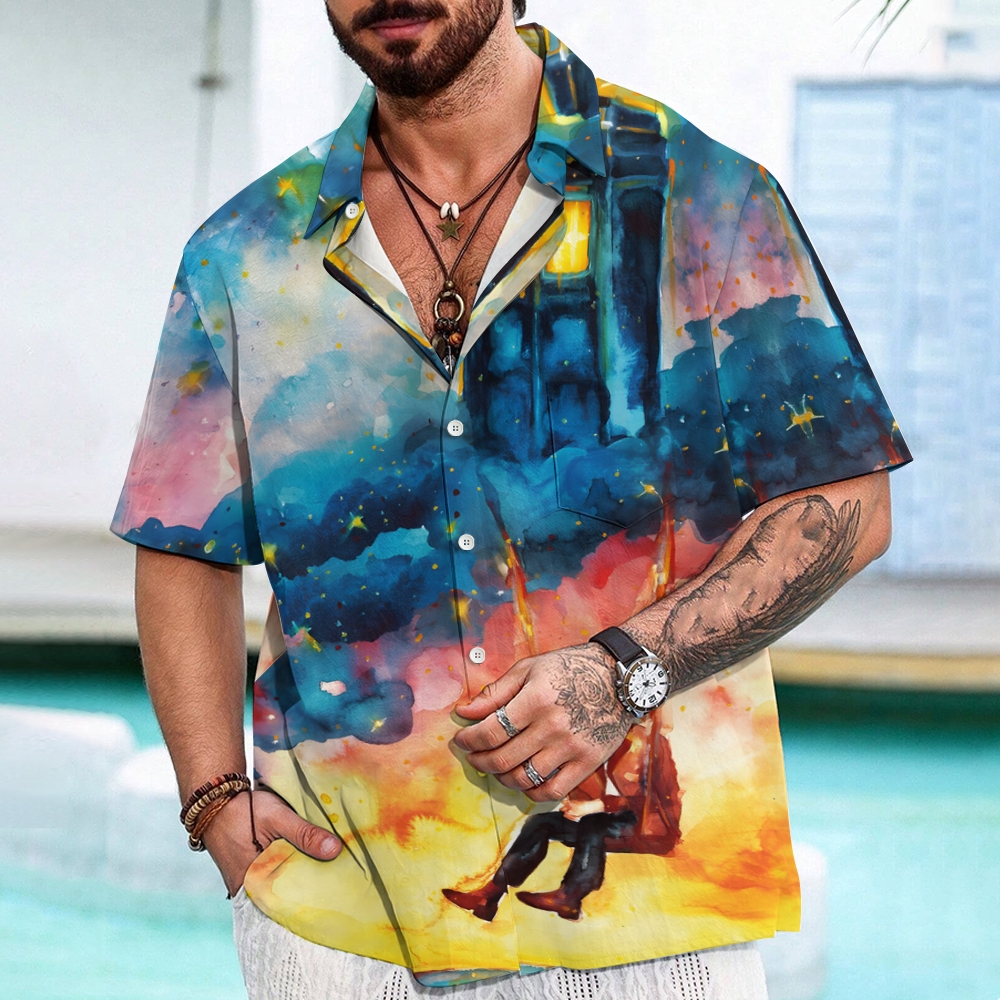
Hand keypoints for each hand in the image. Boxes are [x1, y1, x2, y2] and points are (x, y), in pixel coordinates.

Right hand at [201, 788, 341, 896]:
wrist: (215, 803)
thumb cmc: (244, 810)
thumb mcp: (277, 817)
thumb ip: (304, 834)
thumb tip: (335, 850)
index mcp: (255, 882)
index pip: (288, 903)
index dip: (311, 900)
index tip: (335, 897)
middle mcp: (249, 889)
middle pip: (285, 896)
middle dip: (308, 892)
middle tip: (337, 888)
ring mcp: (248, 883)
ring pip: (279, 888)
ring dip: (298, 881)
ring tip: (327, 877)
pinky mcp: (249, 873)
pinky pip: (271, 879)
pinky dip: (287, 874)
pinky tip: (307, 866)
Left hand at [453, 644, 632, 801]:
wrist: (619, 677)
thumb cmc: (571, 668)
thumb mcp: (530, 669)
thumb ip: (495, 692)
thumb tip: (464, 712)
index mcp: (536, 700)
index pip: (490, 732)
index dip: (469, 740)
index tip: (461, 740)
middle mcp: (553, 727)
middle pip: (502, 759)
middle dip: (479, 760)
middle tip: (473, 755)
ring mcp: (572, 748)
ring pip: (524, 779)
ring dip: (501, 778)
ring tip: (496, 767)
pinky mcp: (588, 763)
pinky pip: (552, 791)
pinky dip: (531, 792)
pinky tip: (523, 780)